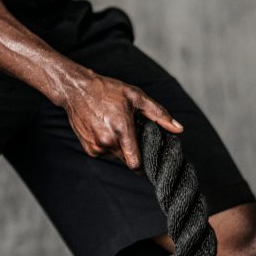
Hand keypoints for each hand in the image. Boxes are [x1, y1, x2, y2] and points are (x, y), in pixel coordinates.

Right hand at [60, 70, 183, 172]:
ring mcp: (96, 146)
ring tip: (116, 128)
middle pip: (128, 161)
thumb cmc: (107, 90)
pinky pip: (105, 153)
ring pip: (117, 157)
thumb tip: (178, 129)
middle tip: (133, 135)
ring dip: (121, 148)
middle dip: (134, 152)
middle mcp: (107, 142)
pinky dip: (109, 146)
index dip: (145, 165)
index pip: (136, 163)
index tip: (151, 160)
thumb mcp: (136, 96)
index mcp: (121, 130)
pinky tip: (106, 130)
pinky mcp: (88, 149)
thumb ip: (159, 114)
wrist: (76, 90)